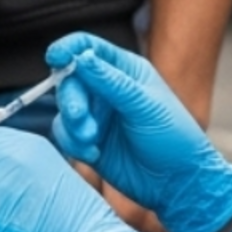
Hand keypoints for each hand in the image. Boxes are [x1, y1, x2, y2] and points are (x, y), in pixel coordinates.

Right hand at [47, 33, 231, 231]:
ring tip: (92, 141)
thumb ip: (111, 81)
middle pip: (70, 80)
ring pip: (65, 109)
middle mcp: (106, 89)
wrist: (177, 183)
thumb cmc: (174, 139)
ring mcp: (96, 115)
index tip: (55, 58)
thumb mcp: (145, 106)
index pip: (88, 48)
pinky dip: (74, 144)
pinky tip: (94, 154)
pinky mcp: (88, 140)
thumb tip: (82, 57)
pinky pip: (65, 135)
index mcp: (125, 70)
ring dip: (73, 125)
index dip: (69, 49)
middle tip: (81, 117)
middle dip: (71, 99)